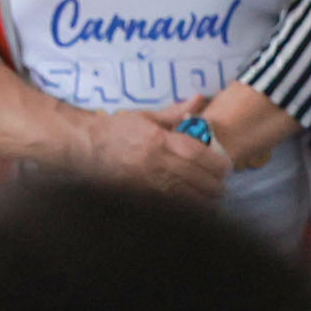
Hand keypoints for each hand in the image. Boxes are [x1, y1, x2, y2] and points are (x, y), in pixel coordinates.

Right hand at [71, 104, 233, 197]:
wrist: (84, 145)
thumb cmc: (115, 129)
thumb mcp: (145, 116)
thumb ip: (174, 112)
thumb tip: (199, 99)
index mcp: (158, 139)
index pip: (196, 153)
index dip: (216, 162)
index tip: (226, 167)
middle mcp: (154, 161)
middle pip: (195, 177)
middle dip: (214, 184)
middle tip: (223, 186)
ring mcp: (145, 181)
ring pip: (184, 196)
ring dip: (203, 200)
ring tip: (215, 201)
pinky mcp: (137, 195)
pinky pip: (167, 206)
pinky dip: (184, 210)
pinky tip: (195, 212)